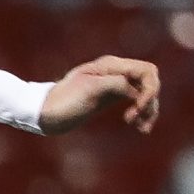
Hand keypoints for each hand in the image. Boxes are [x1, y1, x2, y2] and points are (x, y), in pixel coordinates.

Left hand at [40, 56, 159, 134]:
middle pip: (149, 81)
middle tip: (135, 119)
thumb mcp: (90, 90)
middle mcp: (115, 71)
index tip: (138, 108)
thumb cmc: (63, 101)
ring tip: (143, 128)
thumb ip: (117, 84)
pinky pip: (134, 101)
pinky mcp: (109, 98)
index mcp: (111, 65)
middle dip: (150, 100)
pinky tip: (140, 126)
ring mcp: (114, 84)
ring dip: (149, 109)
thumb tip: (137, 91)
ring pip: (144, 93)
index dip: (150, 89)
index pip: (147, 71)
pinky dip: (141, 112)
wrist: (42, 113)